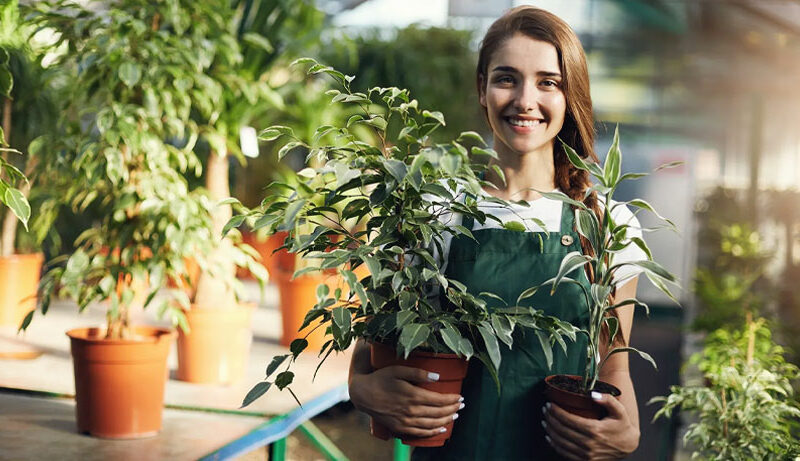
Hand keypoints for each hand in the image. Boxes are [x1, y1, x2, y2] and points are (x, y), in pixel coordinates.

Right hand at [349, 365, 463, 437]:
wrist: (363, 394)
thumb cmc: (381, 378)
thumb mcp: (399, 369)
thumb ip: (419, 372)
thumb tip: (437, 377)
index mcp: (413, 395)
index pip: (439, 400)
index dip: (452, 399)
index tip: (461, 396)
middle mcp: (411, 410)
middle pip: (438, 412)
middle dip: (453, 409)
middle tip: (462, 405)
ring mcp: (406, 421)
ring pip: (432, 424)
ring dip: (446, 420)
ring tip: (455, 415)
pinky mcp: (400, 427)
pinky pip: (421, 432)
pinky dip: (433, 432)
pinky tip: (442, 429)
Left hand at [542, 392, 639, 459]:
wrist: (628, 446)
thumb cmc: (622, 425)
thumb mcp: (619, 411)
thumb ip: (608, 400)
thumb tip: (592, 394)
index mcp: (595, 430)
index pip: (569, 420)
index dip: (556, 411)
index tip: (549, 404)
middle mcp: (589, 444)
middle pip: (562, 430)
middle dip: (550, 419)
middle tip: (545, 410)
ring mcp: (587, 455)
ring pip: (561, 442)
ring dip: (550, 431)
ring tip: (545, 421)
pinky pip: (565, 453)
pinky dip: (555, 445)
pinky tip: (550, 436)